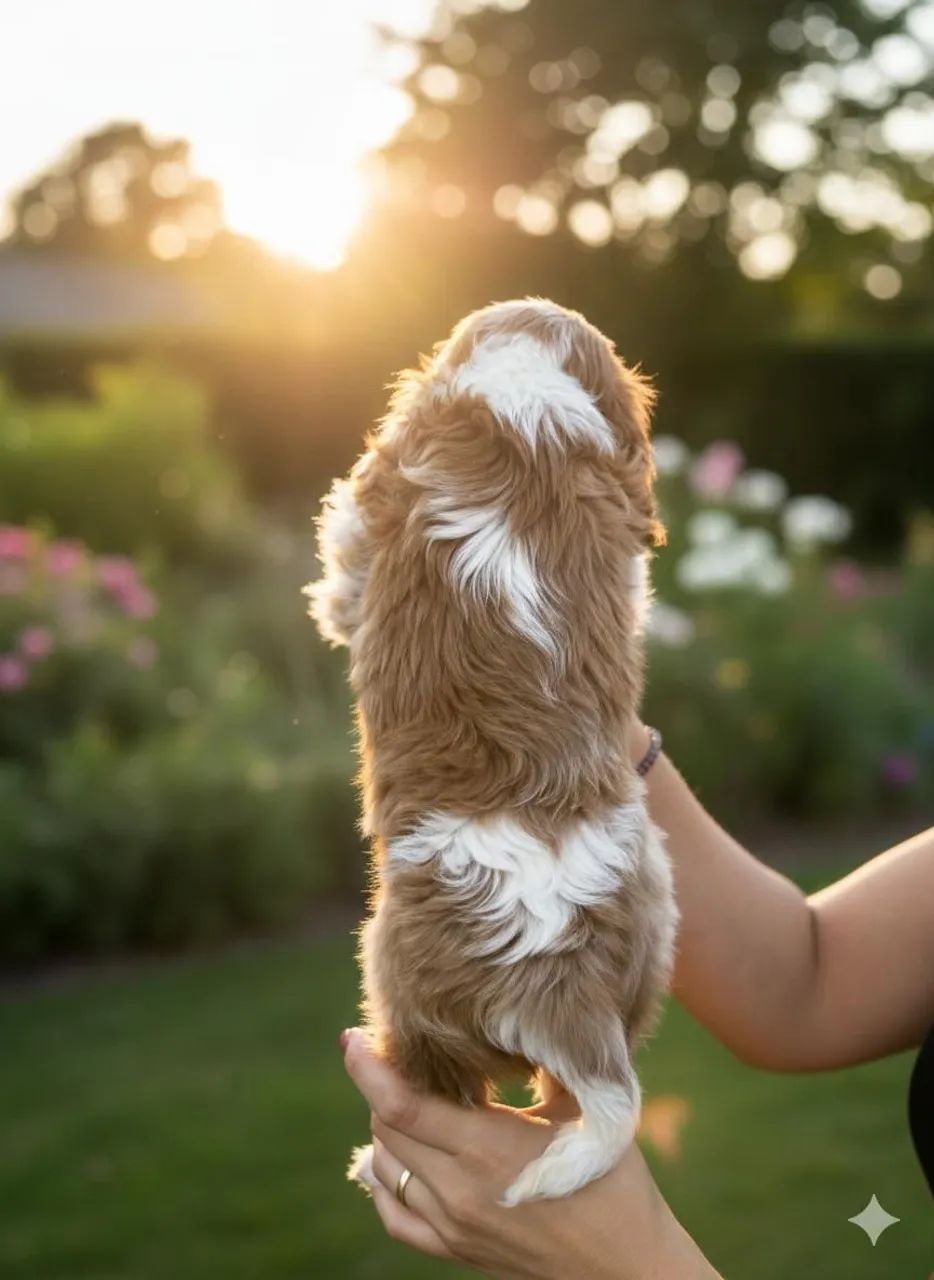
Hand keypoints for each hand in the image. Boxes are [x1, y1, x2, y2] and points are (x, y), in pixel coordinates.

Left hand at [341, 1029, 717, 1279]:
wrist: (629, 1269)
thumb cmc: (615, 1182)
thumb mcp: (580, 1110)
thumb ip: (541, 1064)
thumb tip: (520, 1016)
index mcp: (487, 1147)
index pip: (400, 1104)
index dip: (367, 1068)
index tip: (351, 1037)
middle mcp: (459, 1189)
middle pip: (387, 1129)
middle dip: (380, 1086)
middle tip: (389, 1054)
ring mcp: (453, 1226)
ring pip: (387, 1168)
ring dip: (385, 1128)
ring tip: (400, 1096)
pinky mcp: (456, 1251)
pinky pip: (395, 1216)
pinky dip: (382, 1181)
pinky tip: (384, 1159)